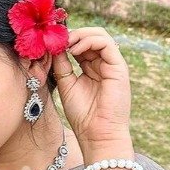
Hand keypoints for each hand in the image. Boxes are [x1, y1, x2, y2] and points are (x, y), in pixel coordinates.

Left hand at [52, 27, 131, 152]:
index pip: (81, 45)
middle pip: (90, 36)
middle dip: (71, 35)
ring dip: (79, 35)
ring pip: (99, 35)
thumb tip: (53, 46)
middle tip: (55, 39)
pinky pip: (106, 43)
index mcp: (92, 69)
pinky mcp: (119, 67)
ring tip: (64, 44)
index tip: (49, 42)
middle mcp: (104, 65)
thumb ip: (61, 65)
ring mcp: (113, 65)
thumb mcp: (66, 85)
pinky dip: (88, 40)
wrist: (97, 134)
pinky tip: (74, 50)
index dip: (66, 40)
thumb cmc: (83, 116)